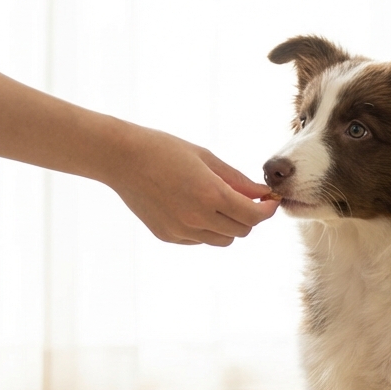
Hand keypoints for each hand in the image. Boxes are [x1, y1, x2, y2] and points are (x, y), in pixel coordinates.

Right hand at [106, 126, 279, 246]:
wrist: (120, 158)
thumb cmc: (165, 150)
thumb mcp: (206, 158)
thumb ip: (237, 180)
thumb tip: (261, 194)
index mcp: (210, 195)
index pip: (254, 216)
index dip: (267, 210)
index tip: (270, 201)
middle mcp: (197, 218)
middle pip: (242, 231)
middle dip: (249, 217)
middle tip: (247, 200)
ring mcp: (181, 230)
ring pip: (223, 240)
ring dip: (229, 225)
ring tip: (218, 203)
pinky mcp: (167, 236)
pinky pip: (200, 239)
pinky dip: (206, 229)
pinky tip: (193, 207)